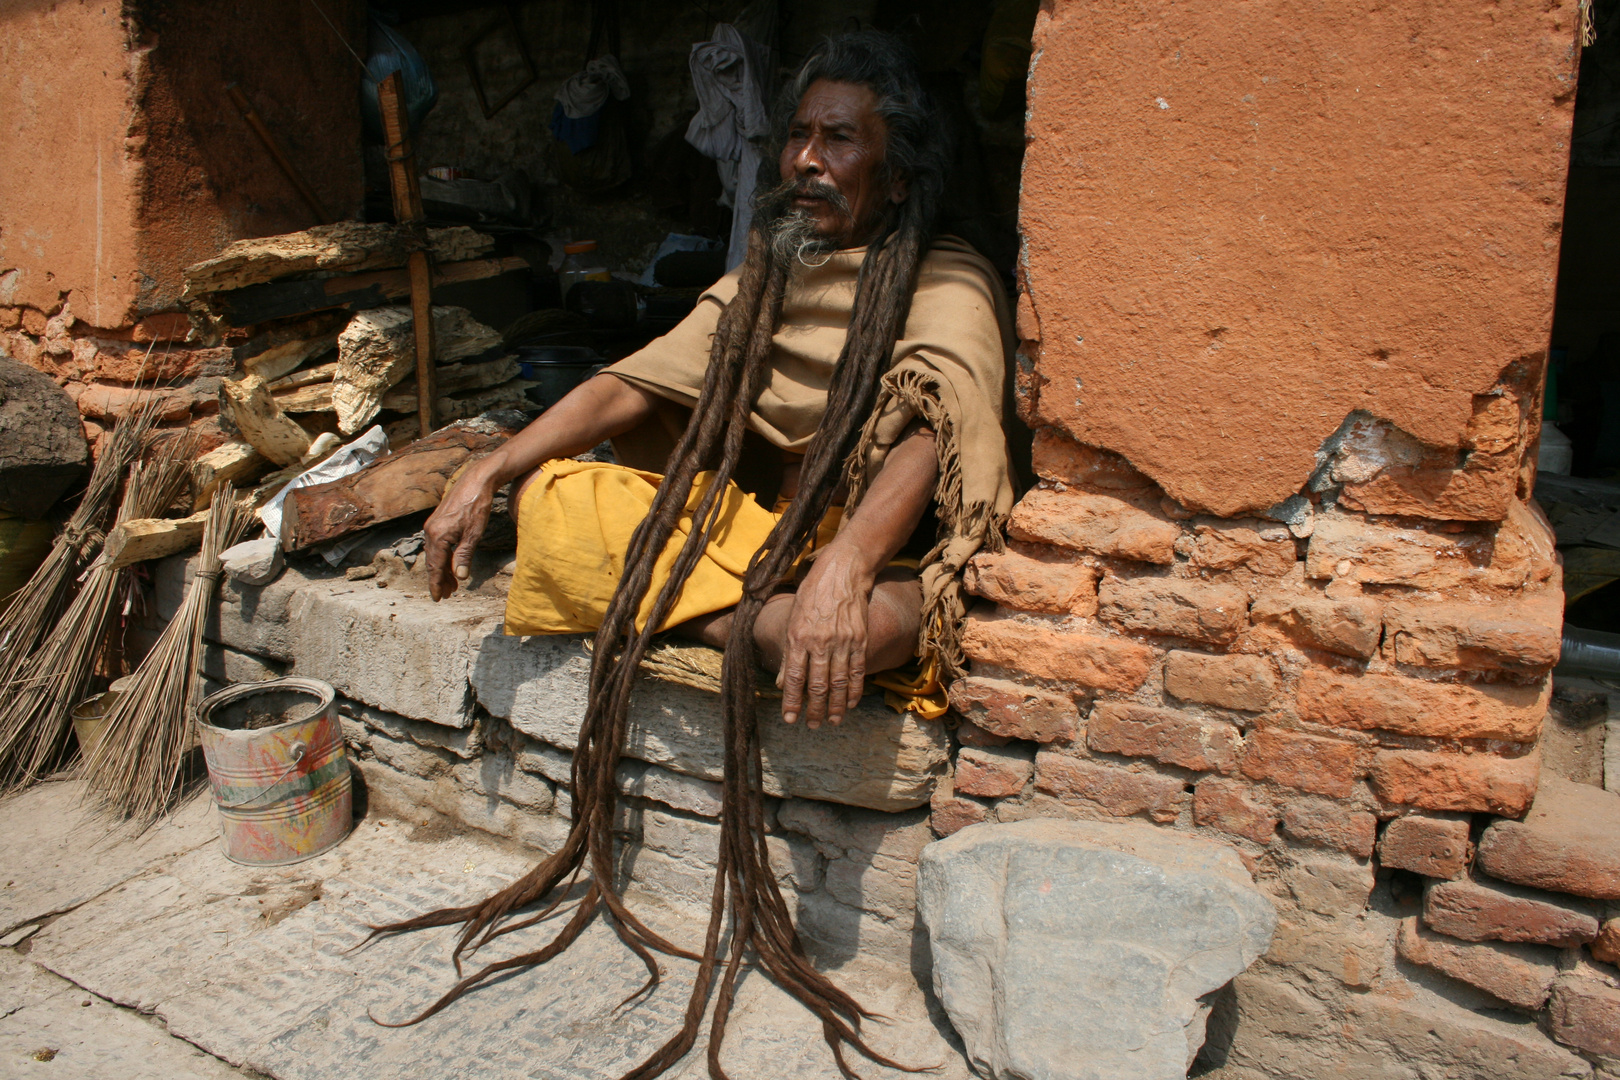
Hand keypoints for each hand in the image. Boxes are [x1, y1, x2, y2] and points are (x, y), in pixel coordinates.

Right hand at [422, 457, 499, 599]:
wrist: (475, 481)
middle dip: (440, 579)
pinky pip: (437, 545)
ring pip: (435, 554)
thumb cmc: (476, 505)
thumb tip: (459, 576)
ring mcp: (432, 525)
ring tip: (451, 584)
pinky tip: (450, 563)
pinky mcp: (438, 521)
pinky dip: (443, 557)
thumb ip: (464, 556)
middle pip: (433, 562)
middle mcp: (430, 531)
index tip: (438, 598)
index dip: (436, 584)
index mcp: (438, 536)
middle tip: (448, 595)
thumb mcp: (473, 534)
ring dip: (442, 569)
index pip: (435, 567)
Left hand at [777, 551, 873, 728]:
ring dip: (836, 706)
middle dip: (814, 709)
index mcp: (798, 636)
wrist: (844, 571)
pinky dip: (855, 690)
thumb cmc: (813, 592)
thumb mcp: (793, 617)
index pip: (794, 677)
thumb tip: (783, 681)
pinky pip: (857, 670)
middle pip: (817, 685)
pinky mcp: (860, 639)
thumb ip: (789, 651)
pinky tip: (852, 703)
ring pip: (838, 683)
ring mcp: (842, 641)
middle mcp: (819, 642)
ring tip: (833, 721)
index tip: (790, 719)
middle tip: (812, 725)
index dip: (792, 701)